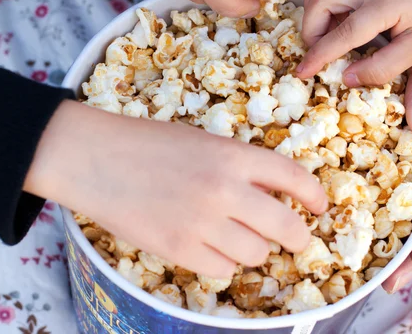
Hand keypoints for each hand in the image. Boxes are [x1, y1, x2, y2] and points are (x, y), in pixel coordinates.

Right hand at [24, 100, 327, 277]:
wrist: (93, 156)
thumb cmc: (145, 142)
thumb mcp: (201, 141)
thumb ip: (237, 166)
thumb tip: (270, 196)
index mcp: (233, 154)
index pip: (294, 178)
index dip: (314, 196)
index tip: (318, 207)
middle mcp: (225, 189)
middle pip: (288, 228)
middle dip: (298, 237)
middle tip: (294, 239)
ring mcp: (202, 223)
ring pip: (258, 254)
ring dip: (254, 248)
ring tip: (235, 236)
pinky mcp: (178, 250)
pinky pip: (223, 270)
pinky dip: (223, 262)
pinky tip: (208, 247)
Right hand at [296, 0, 411, 82]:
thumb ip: (383, 67)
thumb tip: (347, 79)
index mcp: (389, 3)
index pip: (342, 32)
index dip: (319, 55)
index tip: (302, 72)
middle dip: (310, 27)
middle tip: (317, 50)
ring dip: (313, 4)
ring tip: (323, 30)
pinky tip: (336, 14)